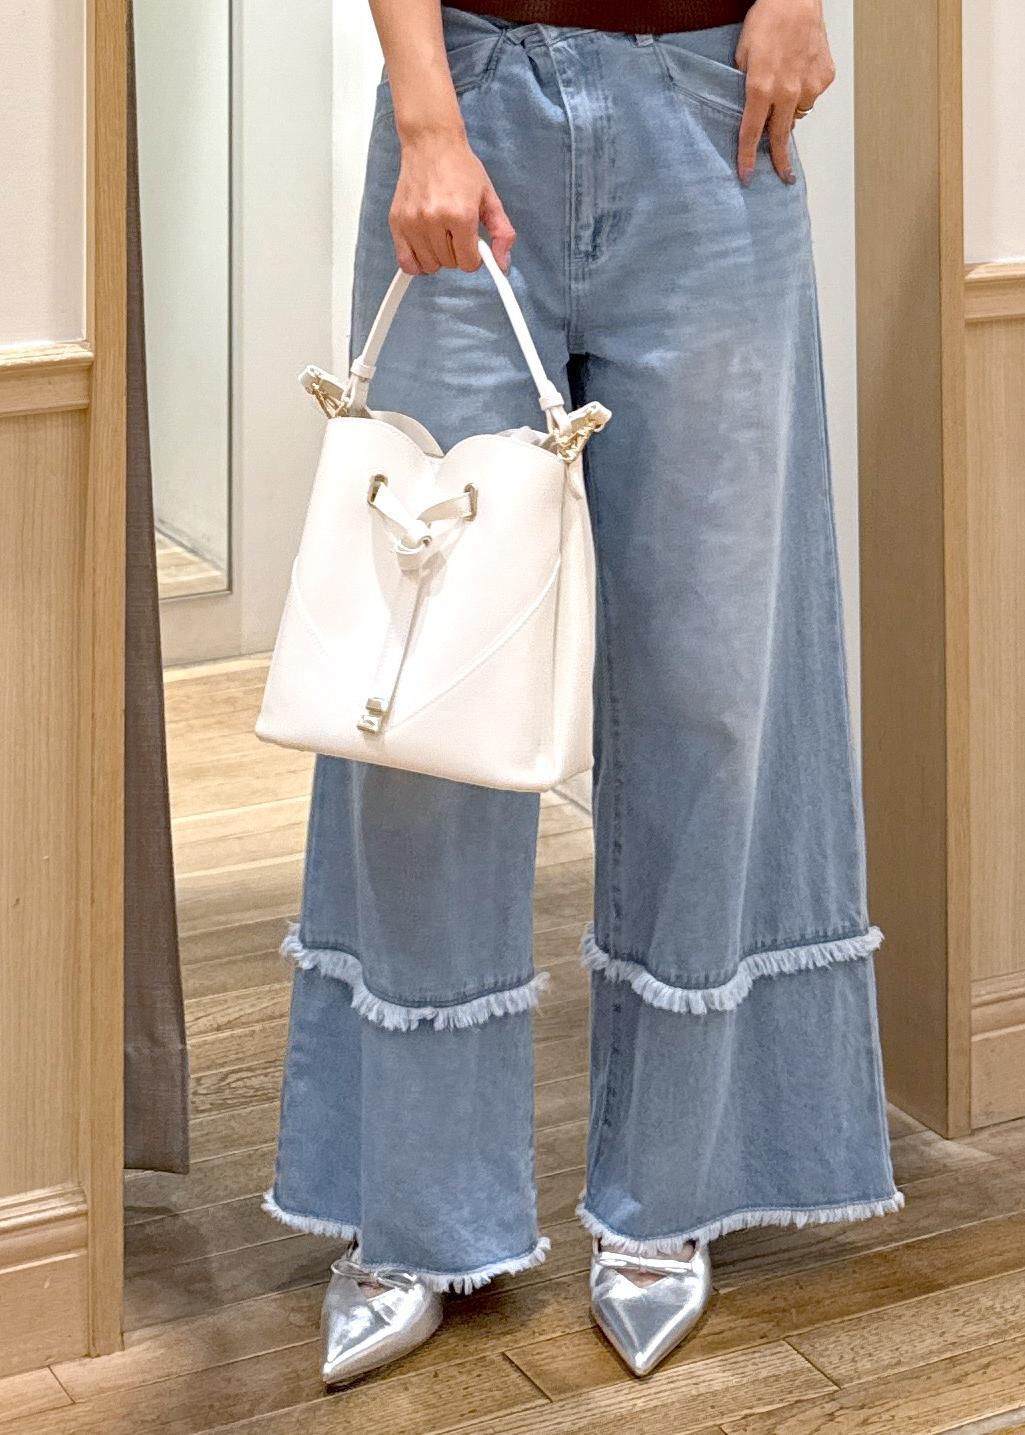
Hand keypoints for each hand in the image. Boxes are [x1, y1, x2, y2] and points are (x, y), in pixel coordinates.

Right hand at [389, 129, 515, 274]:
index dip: (474, 258)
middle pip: (449, 264)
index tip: (472, 245)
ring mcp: (413, 222)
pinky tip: (424, 251)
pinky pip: (406, 262)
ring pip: (429, 265)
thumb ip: (502, 232)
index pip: (468, 263)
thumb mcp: (489, 197)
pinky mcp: (397, 222)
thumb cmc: (460, 168)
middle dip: (456, 253)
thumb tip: (502, 264)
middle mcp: (434, 220)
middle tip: (455, 232)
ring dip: (438, 256)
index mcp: (461, 215)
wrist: (432, 143)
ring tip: (440, 234)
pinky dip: (416, 264)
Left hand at [734, 0, 835, 184]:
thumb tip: (748, 109)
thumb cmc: (766, 21)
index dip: (748, 158)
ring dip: (789, 113)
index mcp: (761, 89)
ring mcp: (809, 86)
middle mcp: (787, 92)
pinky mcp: (825, 77)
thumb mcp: (741, 56)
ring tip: (784, 91)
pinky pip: (812, 96)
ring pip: (797, 114)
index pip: (752, 133)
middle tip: (783, 177)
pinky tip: (798, 72)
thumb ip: (744, 87)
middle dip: (780, 160)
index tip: (747, 176)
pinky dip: (804, 92)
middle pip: (780, 136)